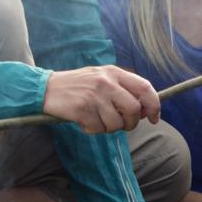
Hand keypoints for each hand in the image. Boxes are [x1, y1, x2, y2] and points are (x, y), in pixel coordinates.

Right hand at [43, 65, 160, 133]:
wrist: (47, 89)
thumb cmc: (79, 86)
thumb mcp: (102, 78)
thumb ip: (123, 89)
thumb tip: (146, 110)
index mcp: (114, 72)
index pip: (145, 87)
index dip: (154, 105)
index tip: (155, 117)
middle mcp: (106, 82)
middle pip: (134, 109)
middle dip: (131, 123)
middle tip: (122, 125)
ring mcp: (94, 95)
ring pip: (117, 123)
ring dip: (110, 128)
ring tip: (98, 120)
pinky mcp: (82, 109)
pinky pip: (98, 129)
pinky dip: (94, 130)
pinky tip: (85, 121)